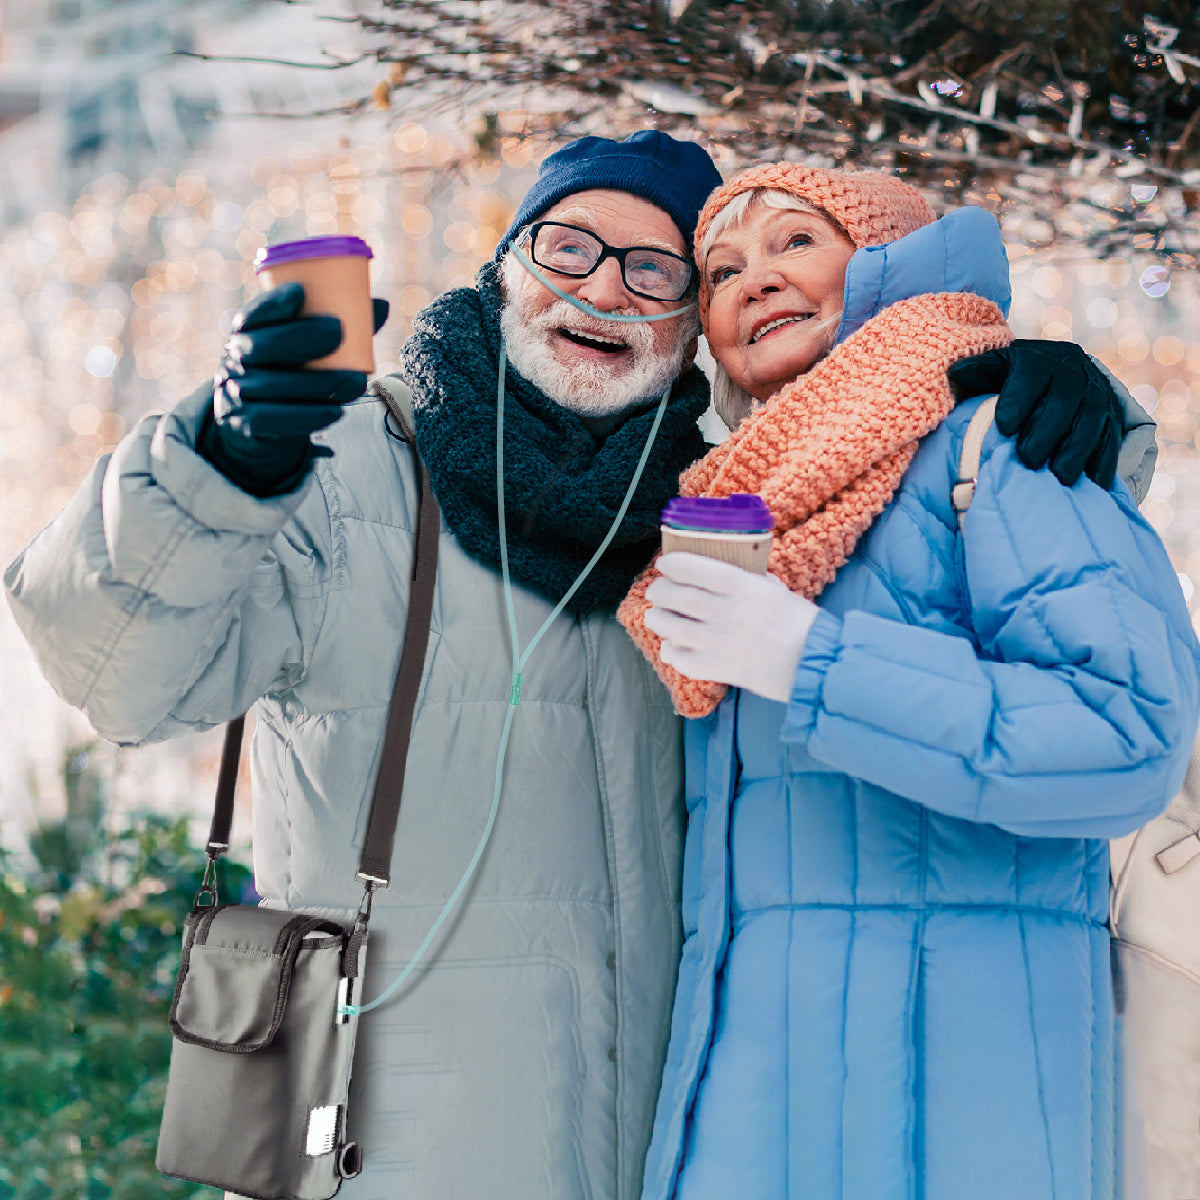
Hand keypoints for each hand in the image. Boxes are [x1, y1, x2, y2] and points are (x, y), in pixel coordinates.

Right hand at [197, 282, 389, 495]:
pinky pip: (273, 420)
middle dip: (300, 336)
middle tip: (338, 332)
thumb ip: (340, 327)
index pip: (252, 314)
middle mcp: (234, 358)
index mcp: (247, 332)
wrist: (262, 421)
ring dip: (317, 383)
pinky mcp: (246, 423)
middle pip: (260, 346)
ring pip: (271, 385)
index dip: (272, 303)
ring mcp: (236, 392)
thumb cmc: (291, 371)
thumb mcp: (307, 348)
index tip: (300, 291)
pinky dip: (307, 416)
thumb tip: (382, 306)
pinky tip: (335, 411)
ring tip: (356, 382)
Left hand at [644, 552, 817, 702]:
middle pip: (677, 597)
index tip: (664, 564)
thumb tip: (720, 567)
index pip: (695, 568)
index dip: (673, 564)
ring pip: (671, 627)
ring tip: (657, 615)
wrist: (812, 662)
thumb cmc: (796, 622)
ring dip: (657, 619)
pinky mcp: (716, 668)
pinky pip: (680, 658)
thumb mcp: (774, 588)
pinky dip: (670, 650)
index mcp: (742, 587)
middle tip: (656, 590)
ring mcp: (718, 642)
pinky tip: (671, 645)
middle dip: (659, 591)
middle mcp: (726, 612)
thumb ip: (746, 577)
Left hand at [947, 340, 1119, 488]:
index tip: (1004, 425)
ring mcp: (1096, 393)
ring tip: (1059, 475)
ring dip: (1077, 449)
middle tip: (1028, 458)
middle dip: (1047, 430)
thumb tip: (955, 373)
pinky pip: (1112, 437)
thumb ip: (977, 373)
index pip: (1032, 374)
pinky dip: (1104, 460)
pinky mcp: (1112, 416)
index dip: (1019, 398)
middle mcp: (1073, 372)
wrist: (1055, 377)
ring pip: (1092, 419)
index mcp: (1041, 359)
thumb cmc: (1011, 381)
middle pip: (1065, 400)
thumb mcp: (993, 371)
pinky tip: (1093, 481)